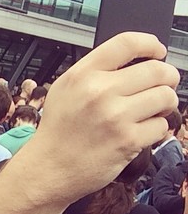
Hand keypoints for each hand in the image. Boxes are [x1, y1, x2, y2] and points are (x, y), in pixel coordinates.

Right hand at [27, 33, 178, 205]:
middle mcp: (98, 92)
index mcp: (82, 76)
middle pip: (156, 70)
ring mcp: (115, 117)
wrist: (47, 170)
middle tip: (163, 86)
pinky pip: (160, 126)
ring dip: (164, 104)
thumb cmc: (56, 134)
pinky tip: (139, 133)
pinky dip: (155, 130)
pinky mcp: (127, 140)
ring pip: (165, 97)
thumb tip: (132, 63)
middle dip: (167, 78)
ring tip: (152, 111)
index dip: (151, 44)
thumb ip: (93, 73)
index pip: (128, 43)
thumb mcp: (64, 91)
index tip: (158, 51)